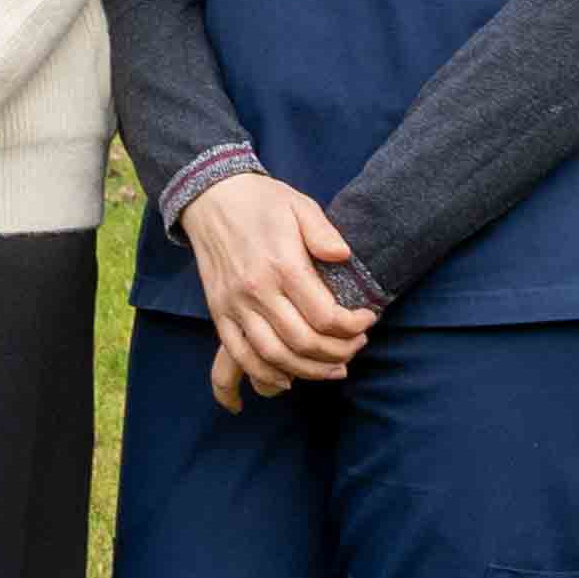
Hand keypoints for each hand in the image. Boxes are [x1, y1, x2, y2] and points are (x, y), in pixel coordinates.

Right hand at [180, 169, 375, 416]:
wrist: (210, 198)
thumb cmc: (262, 201)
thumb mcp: (300, 205)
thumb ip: (324, 232)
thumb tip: (344, 256)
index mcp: (283, 264)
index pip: (325, 315)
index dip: (353, 327)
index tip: (368, 319)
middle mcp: (257, 290)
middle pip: (303, 342)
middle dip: (338, 352)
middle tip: (357, 346)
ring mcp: (234, 305)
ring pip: (274, 356)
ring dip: (308, 371)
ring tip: (333, 368)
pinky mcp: (219, 313)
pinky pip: (240, 354)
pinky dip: (264, 374)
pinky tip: (288, 379)